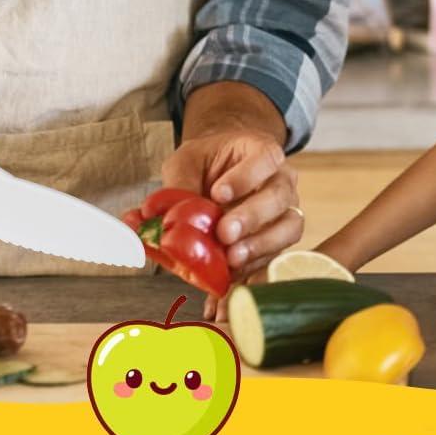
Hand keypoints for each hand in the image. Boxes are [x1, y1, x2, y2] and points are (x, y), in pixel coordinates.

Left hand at [161, 129, 301, 319]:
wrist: (222, 174)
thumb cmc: (209, 163)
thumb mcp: (187, 162)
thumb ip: (176, 184)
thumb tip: (148, 214)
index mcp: (262, 152)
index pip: (266, 159)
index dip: (245, 177)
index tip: (217, 194)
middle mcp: (281, 182)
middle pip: (280, 197)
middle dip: (252, 218)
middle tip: (224, 233)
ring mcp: (283, 212)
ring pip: (288, 229)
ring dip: (260, 246)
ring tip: (232, 259)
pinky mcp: (276, 242)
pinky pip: (272, 257)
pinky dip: (251, 272)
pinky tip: (229, 282)